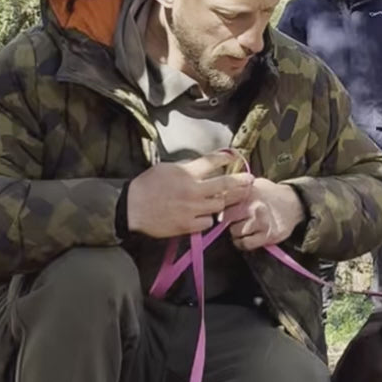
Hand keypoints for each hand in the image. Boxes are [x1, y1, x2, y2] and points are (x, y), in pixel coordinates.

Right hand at [126, 152, 251, 237]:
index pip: (212, 162)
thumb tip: (201, 167)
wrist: (132, 208)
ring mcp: (192, 209)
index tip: (233, 156)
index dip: (225, 158)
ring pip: (219, 205)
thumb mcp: (166, 168)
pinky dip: (209, 218)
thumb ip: (186, 168)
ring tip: (231, 199)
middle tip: (249, 180)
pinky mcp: (188, 225)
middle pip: (224, 185)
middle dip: (240, 181)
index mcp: (186, 173)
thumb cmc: (146, 186)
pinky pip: (208, 222)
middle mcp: (193, 190)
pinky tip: (207, 215)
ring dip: (224, 202)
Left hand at [224, 178, 305, 250]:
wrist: (294, 204)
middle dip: (226, 220)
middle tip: (231, 219)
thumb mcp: (253, 184)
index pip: (223, 201)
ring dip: (235, 232)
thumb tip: (215, 195)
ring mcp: (261, 222)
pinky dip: (241, 242)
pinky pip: (245, 243)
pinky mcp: (267, 236)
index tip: (218, 209)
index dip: (218, 207)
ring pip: (235, 231)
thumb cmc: (269, 194)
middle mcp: (254, 206)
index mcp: (248, 191)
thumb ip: (236, 189)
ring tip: (240, 228)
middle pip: (226, 218)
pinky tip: (244, 237)